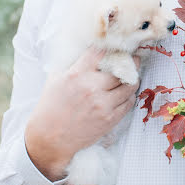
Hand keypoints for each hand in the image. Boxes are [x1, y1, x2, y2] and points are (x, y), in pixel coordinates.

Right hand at [25, 48, 139, 180]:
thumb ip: (72, 63)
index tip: (118, 46)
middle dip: (132, 63)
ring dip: (133, 80)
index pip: (100, 52)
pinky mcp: (110, 119)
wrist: (50, 138)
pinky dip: (130, 96)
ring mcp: (103, 104)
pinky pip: (129, 103)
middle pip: (122, 69)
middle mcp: (92, 88)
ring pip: (129, 86)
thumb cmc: (51, 106)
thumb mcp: (55, 79)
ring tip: (133, 76)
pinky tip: (126, 94)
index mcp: (77, 74)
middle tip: (135, 60)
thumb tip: (88, 50)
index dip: (112, 47)